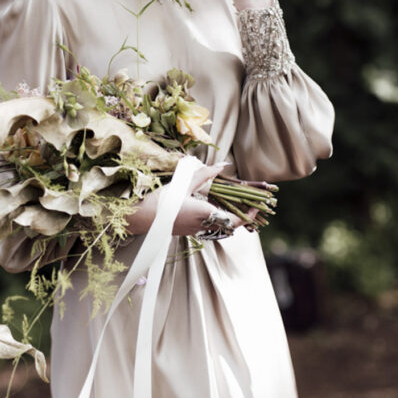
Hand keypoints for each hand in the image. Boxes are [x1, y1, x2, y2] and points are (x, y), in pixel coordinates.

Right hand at [126, 162, 243, 236]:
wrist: (141, 218)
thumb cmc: (161, 201)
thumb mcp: (184, 184)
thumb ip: (204, 174)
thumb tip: (223, 165)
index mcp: (205, 214)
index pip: (235, 221)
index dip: (248, 216)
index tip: (256, 207)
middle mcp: (202, 226)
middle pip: (228, 227)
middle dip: (239, 218)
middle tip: (246, 206)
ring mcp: (194, 231)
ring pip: (218, 228)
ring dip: (226, 220)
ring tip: (229, 207)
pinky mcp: (186, 232)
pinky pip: (206, 229)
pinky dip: (214, 221)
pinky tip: (209, 210)